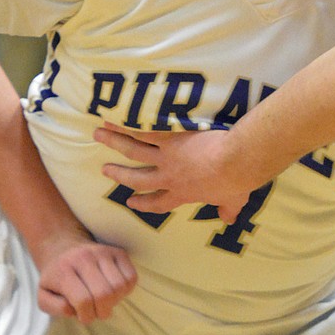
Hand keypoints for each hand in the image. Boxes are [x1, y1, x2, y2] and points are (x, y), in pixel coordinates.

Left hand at [34, 231, 137, 321]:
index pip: (83, 300)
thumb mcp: (43, 295)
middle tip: (97, 312)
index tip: (84, 317)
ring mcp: (103, 252)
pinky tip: (113, 291)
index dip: (87, 316)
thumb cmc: (55, 278)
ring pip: (120, 286)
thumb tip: (73, 309)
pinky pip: (131, 278)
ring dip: (115, 301)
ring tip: (105, 301)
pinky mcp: (118, 252)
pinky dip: (126, 290)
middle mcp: (84, 257)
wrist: (62, 248)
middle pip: (105, 294)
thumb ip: (53, 307)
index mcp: (63, 270)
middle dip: (103, 311)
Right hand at [96, 123, 254, 221]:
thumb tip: (229, 218)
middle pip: (137, 178)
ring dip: (114, 142)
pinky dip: (127, 123)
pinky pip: (143, 129)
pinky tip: (113, 116)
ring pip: (133, 150)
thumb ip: (228, 208)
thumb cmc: (237, 181)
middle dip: (120, 174)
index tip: (131, 202)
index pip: (160, 202)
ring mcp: (166, 156)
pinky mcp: (169, 136)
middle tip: (105, 170)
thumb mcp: (234, 199)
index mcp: (183, 193)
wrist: (234, 161)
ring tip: (98, 135)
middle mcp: (169, 176)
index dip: (145, 204)